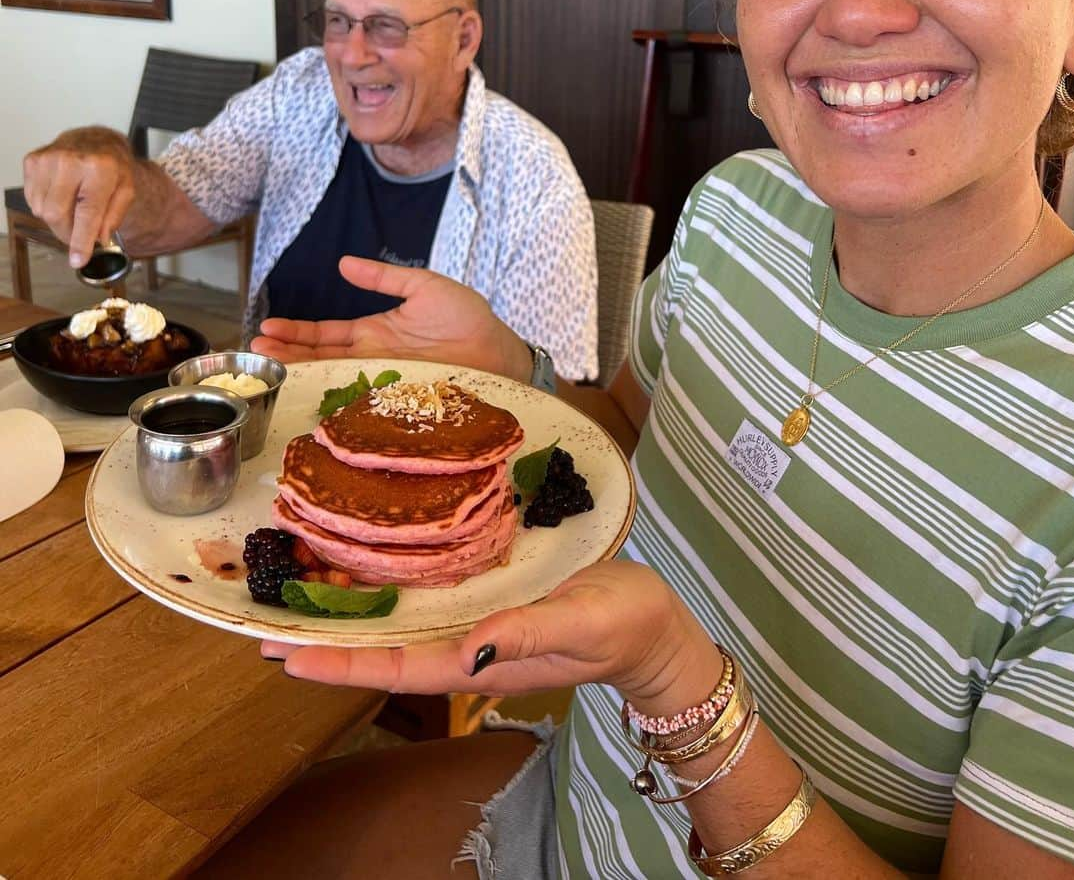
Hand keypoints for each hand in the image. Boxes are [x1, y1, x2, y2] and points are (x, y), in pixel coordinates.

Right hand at [23, 127, 135, 266]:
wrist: (96, 140)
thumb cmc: (113, 167)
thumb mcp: (126, 191)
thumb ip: (113, 217)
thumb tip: (98, 240)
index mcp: (100, 168)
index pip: (87, 212)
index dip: (81, 240)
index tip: (78, 260)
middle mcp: (71, 160)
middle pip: (57, 214)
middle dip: (67, 232)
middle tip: (78, 235)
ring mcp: (48, 159)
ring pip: (41, 209)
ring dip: (56, 218)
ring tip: (72, 206)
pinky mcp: (33, 160)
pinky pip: (32, 199)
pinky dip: (45, 205)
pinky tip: (60, 194)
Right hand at [253, 256, 533, 381]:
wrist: (498, 350)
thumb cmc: (466, 317)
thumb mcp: (422, 287)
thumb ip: (384, 277)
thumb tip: (344, 263)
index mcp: (375, 332)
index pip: (326, 332)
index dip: (297, 331)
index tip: (268, 328)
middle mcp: (373, 359)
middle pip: (322, 357)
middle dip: (287, 353)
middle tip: (254, 351)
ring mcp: (383, 379)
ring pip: (333, 377)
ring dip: (302, 372)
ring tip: (268, 367)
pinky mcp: (396, 394)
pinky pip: (360, 396)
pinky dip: (335, 396)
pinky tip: (310, 393)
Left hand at [261, 560, 721, 711]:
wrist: (651, 623)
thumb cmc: (619, 624)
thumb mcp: (577, 624)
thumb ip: (526, 637)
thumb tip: (472, 650)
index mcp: (483, 660)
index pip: (397, 668)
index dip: (341, 663)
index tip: (285, 655)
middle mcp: (469, 644)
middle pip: (386, 649)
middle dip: (329, 639)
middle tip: (266, 620)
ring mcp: (478, 623)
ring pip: (402, 622)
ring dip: (353, 612)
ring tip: (303, 588)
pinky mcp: (492, 596)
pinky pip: (430, 595)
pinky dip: (393, 583)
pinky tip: (373, 560)